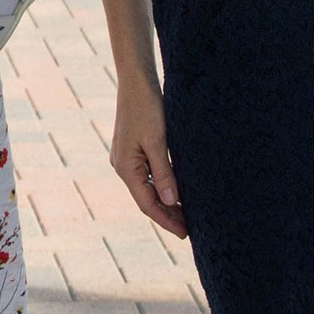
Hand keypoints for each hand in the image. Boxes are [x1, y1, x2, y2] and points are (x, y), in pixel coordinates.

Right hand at [107, 64, 185, 237]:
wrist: (137, 80)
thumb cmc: (147, 108)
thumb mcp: (158, 141)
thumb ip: (164, 173)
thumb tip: (170, 201)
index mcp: (125, 167)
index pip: (147, 204)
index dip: (166, 220)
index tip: (185, 233)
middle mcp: (123, 165)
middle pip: (146, 199)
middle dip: (166, 215)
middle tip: (189, 229)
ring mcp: (127, 157)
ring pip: (147, 188)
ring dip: (165, 202)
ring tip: (186, 214)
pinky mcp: (133, 149)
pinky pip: (148, 176)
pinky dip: (162, 186)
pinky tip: (175, 190)